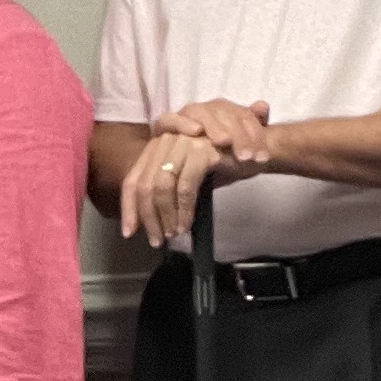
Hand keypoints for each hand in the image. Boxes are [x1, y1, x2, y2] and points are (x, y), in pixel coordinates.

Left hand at [120, 101, 269, 244]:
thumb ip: (165, 191)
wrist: (252, 151)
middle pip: (145, 186)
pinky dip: (184, 210)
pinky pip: (185, 187)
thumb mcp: (185, 177)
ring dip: (167, 215)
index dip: (129, 208)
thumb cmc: (217, 165)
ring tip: (174, 233)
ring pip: (163, 186)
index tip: (128, 233)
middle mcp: (165, 141)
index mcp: (156, 147)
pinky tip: (186, 224)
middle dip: (148, 218)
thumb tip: (149, 220)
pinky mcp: (201, 151)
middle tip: (157, 240)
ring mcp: (183, 143)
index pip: (133, 180)